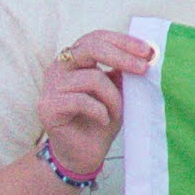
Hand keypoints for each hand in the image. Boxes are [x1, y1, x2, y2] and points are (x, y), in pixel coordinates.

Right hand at [37, 30, 154, 181]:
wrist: (81, 156)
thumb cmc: (100, 121)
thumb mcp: (117, 92)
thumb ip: (122, 73)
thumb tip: (143, 55)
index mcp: (74, 59)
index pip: (96, 38)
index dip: (122, 41)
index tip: (147, 50)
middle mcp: (59, 67)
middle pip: (90, 47)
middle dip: (122, 56)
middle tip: (143, 69)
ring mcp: (50, 86)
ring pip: (92, 78)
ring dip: (113, 97)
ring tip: (116, 112)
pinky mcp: (47, 106)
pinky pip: (82, 100)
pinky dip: (100, 111)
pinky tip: (103, 120)